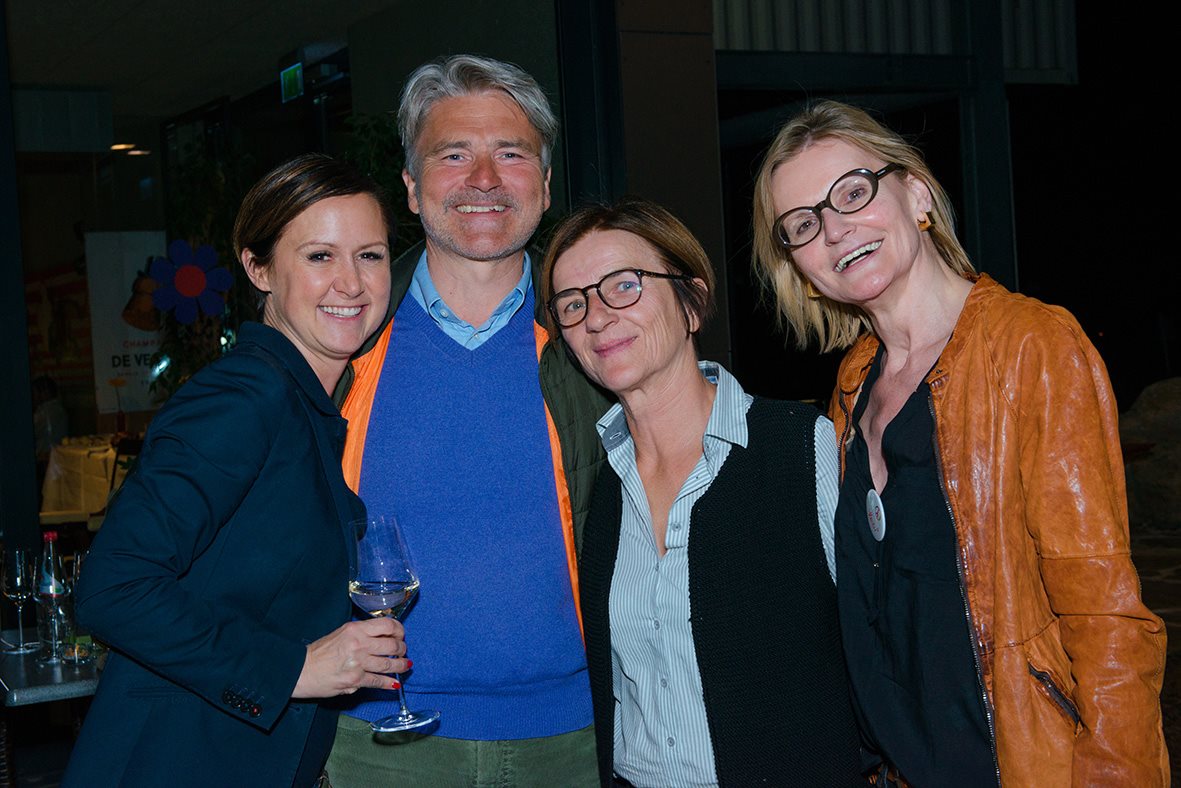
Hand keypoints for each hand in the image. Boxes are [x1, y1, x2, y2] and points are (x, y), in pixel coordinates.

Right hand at [291, 617, 408, 698]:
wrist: (301, 670)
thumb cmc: (319, 652)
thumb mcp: (342, 633)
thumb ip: (362, 634)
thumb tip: (383, 637)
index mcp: (355, 629)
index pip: (388, 625)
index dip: (399, 631)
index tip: (400, 635)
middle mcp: (359, 644)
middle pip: (392, 645)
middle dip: (402, 649)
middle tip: (402, 651)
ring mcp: (358, 663)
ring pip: (389, 664)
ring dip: (400, 666)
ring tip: (404, 666)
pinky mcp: (356, 680)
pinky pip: (379, 681)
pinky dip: (389, 683)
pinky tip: (394, 683)